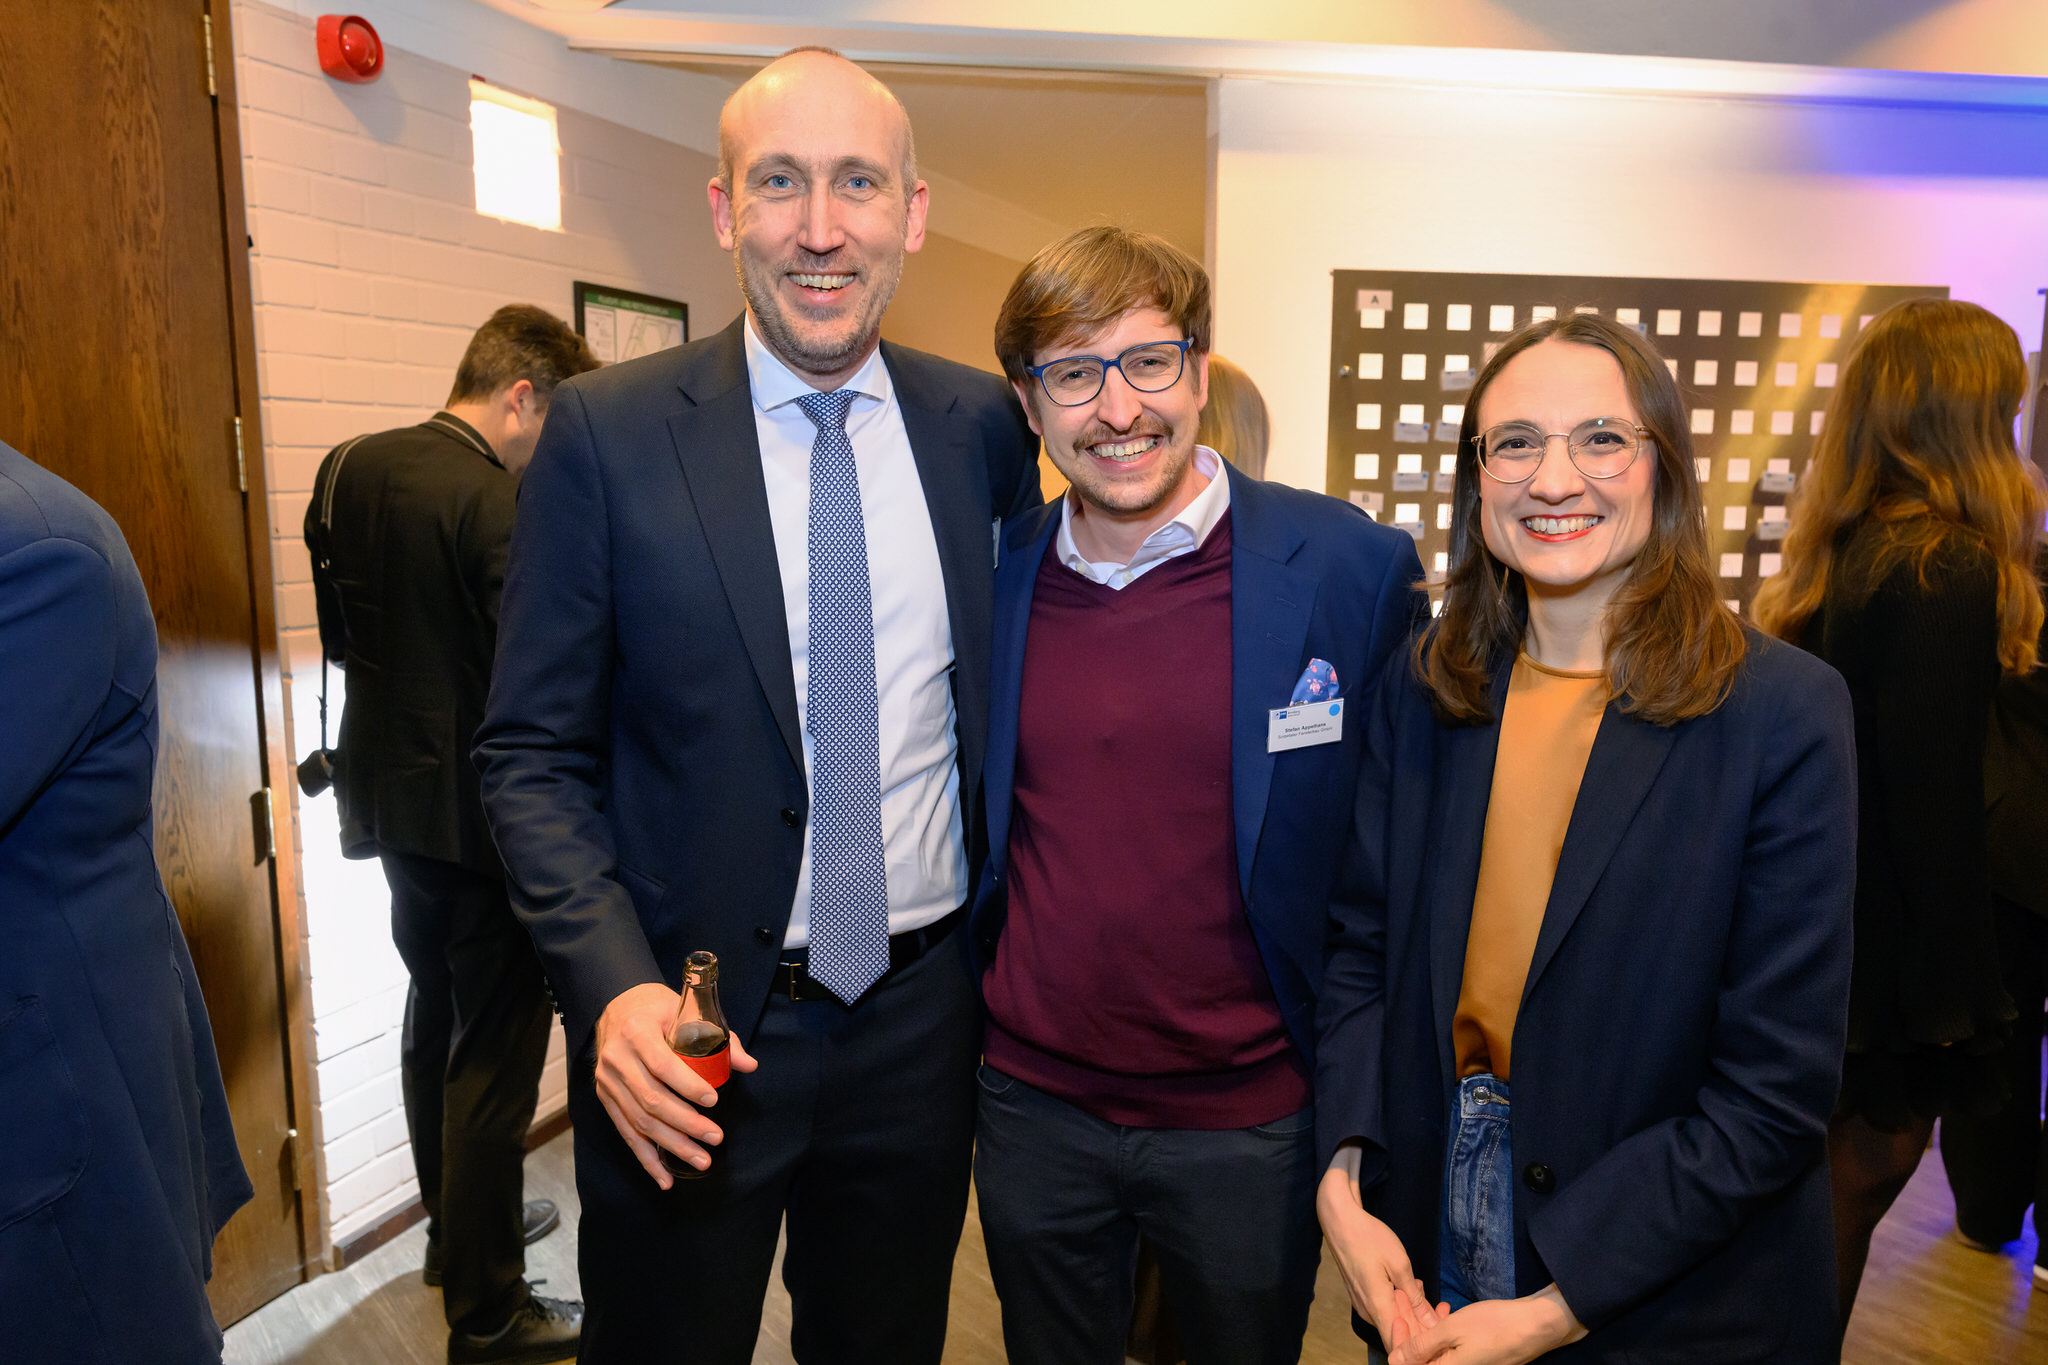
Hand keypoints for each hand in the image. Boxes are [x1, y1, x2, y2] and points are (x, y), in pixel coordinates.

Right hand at [592, 981, 757, 1188]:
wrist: (616, 1007)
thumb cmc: (657, 1009)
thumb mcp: (687, 1010)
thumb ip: (718, 1037)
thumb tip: (748, 1066)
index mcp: (636, 1032)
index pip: (662, 1065)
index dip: (688, 1085)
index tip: (713, 1100)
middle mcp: (616, 1059)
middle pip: (651, 1100)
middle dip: (686, 1124)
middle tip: (716, 1138)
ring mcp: (607, 1082)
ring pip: (639, 1122)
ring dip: (671, 1145)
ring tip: (701, 1160)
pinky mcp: (606, 1099)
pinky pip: (626, 1133)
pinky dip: (646, 1158)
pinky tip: (664, 1178)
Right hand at [1317, 1146, 1437, 1343]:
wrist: (1340, 1221)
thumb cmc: (1369, 1238)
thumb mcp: (1399, 1264)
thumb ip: (1415, 1297)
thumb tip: (1430, 1322)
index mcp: (1377, 1306)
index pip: (1398, 1344)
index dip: (1420, 1343)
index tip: (1438, 1328)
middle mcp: (1367, 1311)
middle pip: (1397, 1332)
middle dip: (1422, 1324)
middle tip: (1440, 1305)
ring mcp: (1361, 1304)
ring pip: (1391, 1319)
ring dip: (1411, 1311)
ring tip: (1422, 1287)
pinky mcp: (1360, 1295)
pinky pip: (1383, 1309)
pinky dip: (1399, 1303)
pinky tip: (1407, 1284)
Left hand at [1387, 1284, 1586, 1364]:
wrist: (1537, 1326)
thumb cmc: (1494, 1326)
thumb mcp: (1451, 1331)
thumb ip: (1422, 1346)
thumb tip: (1394, 1360)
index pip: (1410, 1363)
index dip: (1398, 1338)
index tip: (1395, 1309)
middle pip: (1422, 1355)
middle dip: (1410, 1325)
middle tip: (1403, 1296)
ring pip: (1436, 1348)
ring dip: (1427, 1324)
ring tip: (1422, 1297)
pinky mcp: (1477, 1358)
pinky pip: (1451, 1347)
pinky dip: (1444, 1329)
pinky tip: (1446, 1309)